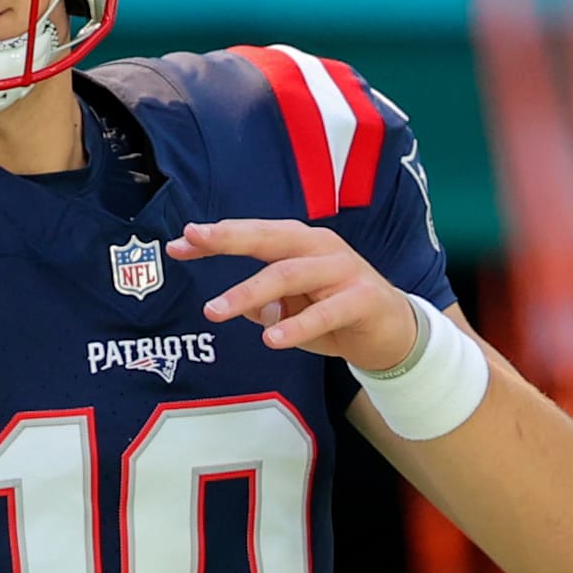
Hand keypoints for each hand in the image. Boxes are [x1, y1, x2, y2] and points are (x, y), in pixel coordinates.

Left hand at [166, 219, 417, 370]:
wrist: (394, 332)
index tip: (177, 243)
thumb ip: (261, 302)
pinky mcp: (363, 299)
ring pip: (289, 274)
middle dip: (228, 238)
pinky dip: (296, 325)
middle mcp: (319, 247)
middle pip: (268, 238)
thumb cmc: (334, 312)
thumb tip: (234, 306)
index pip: (251, 234)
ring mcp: (343, 270)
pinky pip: (325, 312)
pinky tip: (271, 338)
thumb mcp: (291, 307)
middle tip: (192, 242)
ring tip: (216, 310)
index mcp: (299, 242)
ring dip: (249, 292)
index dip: (215, 237)